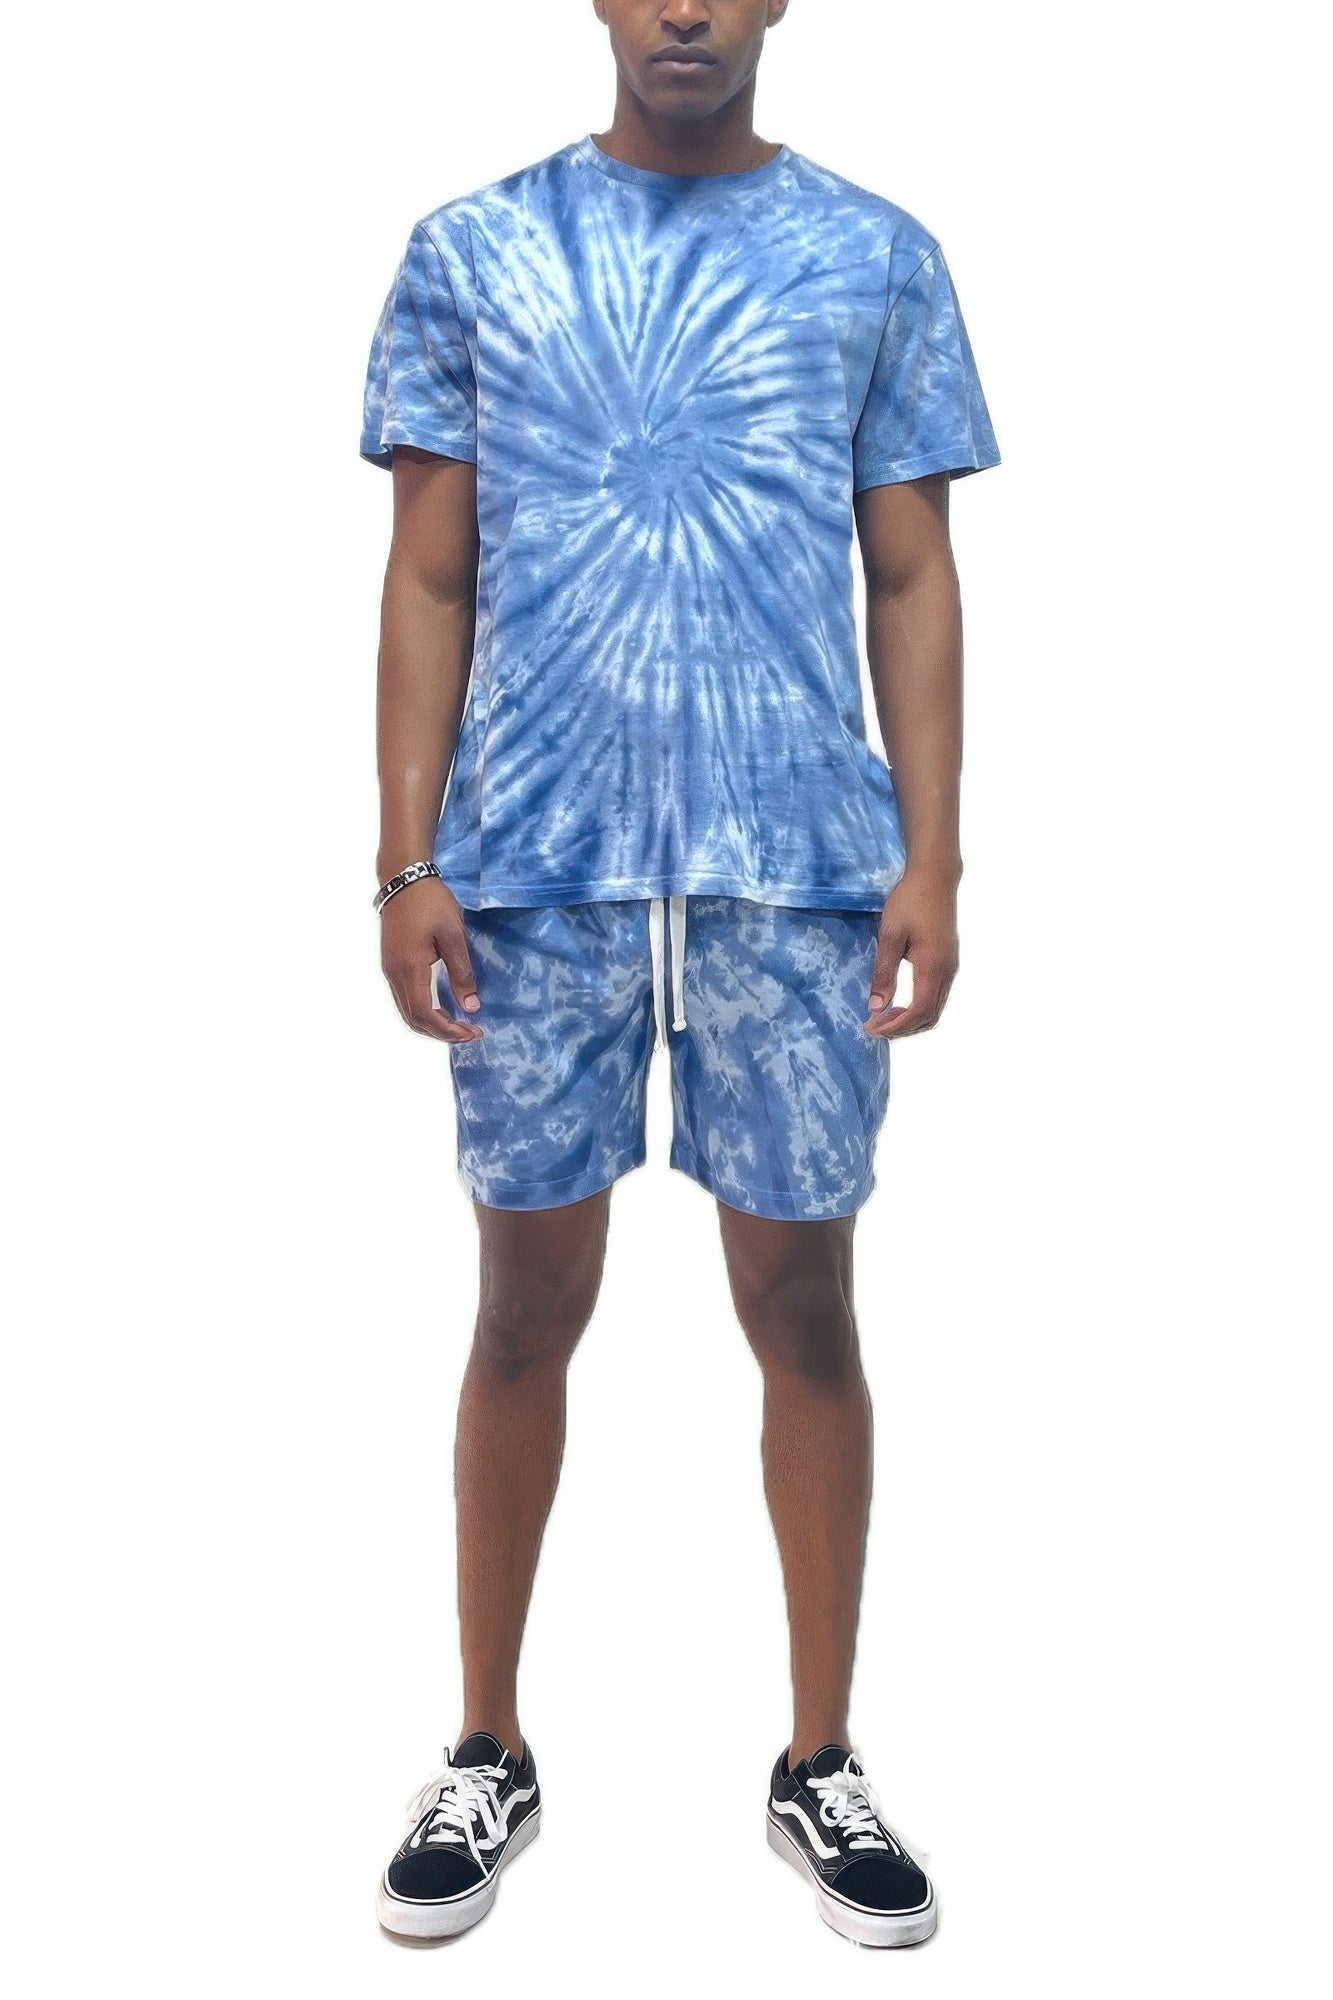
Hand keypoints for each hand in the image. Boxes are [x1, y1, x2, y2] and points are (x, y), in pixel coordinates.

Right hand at [380, 877, 483, 1042]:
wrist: (403, 879)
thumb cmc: (430, 902)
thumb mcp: (453, 935)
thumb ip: (461, 972)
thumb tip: (471, 1006)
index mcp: (409, 968)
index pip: (425, 1014)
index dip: (448, 1030)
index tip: (472, 1032)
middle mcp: (394, 974)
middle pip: (413, 1019)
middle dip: (441, 1033)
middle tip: (470, 1032)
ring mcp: (389, 970)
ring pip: (407, 1011)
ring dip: (431, 1024)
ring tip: (458, 1024)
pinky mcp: (390, 964)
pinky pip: (404, 998)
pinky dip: (422, 1011)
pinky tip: (441, 1008)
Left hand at [863, 868, 959, 1038]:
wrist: (935, 877)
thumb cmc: (910, 901)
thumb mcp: (890, 935)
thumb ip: (884, 972)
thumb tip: (876, 1006)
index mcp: (933, 966)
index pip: (917, 1011)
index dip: (894, 1026)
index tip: (870, 1028)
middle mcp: (947, 971)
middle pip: (929, 1016)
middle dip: (902, 1028)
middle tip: (875, 1028)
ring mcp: (951, 967)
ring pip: (936, 1009)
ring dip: (911, 1020)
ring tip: (885, 1020)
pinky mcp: (949, 961)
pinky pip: (938, 996)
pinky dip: (920, 1009)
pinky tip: (900, 1004)